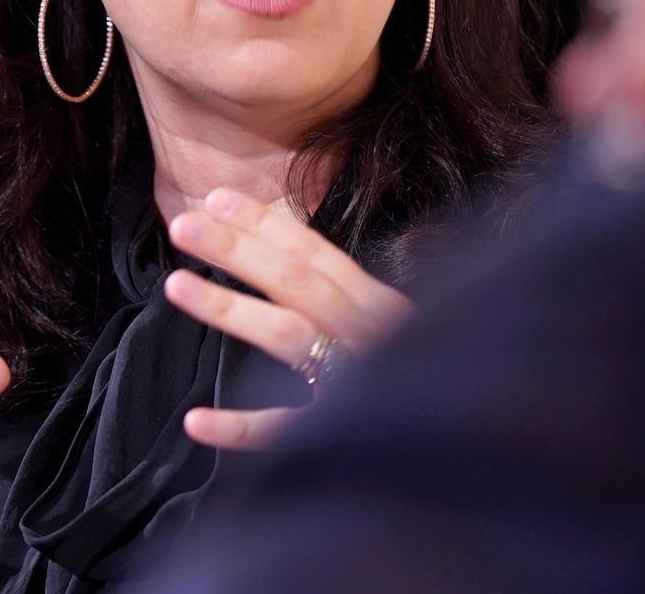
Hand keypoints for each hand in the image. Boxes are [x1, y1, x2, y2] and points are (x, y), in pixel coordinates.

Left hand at [164, 189, 411, 450]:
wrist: (470, 447)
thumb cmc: (430, 382)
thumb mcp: (394, 334)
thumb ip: (349, 305)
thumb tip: (287, 266)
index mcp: (381, 308)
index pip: (317, 255)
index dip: (266, 224)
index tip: (217, 198)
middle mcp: (371, 337)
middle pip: (296, 281)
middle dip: (237, 249)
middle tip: (182, 225)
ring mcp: (359, 386)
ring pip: (289, 336)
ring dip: (230, 309)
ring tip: (175, 285)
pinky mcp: (350, 443)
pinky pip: (288, 432)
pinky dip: (241, 428)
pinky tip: (195, 421)